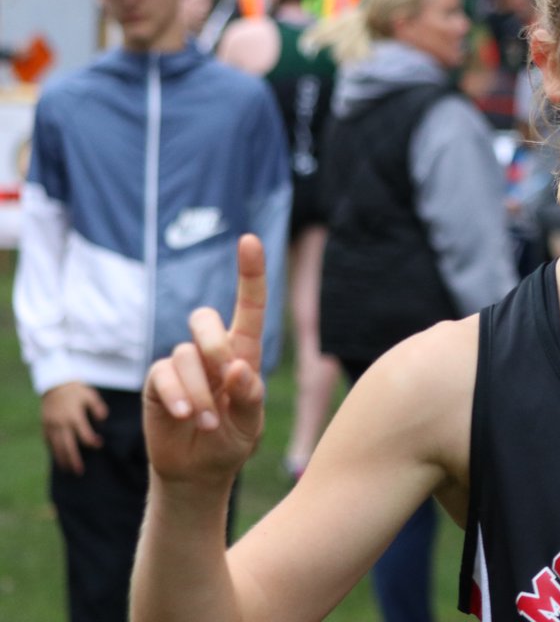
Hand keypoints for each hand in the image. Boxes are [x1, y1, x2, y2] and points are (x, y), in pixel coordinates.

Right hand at [41, 382, 108, 474]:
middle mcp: (61, 423)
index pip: (84, 435)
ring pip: (56, 447)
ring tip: (68, 470)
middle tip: (79, 472)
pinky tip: (58, 459)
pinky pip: (48, 442)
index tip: (99, 444)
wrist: (55, 384)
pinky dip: (53, 451)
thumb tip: (103, 419)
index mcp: (74, 417)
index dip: (92, 442)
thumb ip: (98, 408)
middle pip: (68, 446)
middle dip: (74, 460)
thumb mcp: (91, 396)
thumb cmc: (76, 391)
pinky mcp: (45, 425)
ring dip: (62, 459)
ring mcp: (51, 425)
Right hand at [143, 235, 266, 486]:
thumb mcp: (250, 424)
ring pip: (185, 354)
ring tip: (208, 422)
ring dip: (199, 391)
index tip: (249, 240)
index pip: (250, 307)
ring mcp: (183, 364)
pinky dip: (177, 395)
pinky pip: (163, 373)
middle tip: (225, 378)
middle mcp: (212, 351)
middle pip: (205, 319)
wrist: (199, 470)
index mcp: (244, 353)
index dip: (250, 274)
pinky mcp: (159, 380)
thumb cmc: (232, 440)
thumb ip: (248, 397)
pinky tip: (183, 416)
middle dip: (215, 345)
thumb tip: (237, 368)